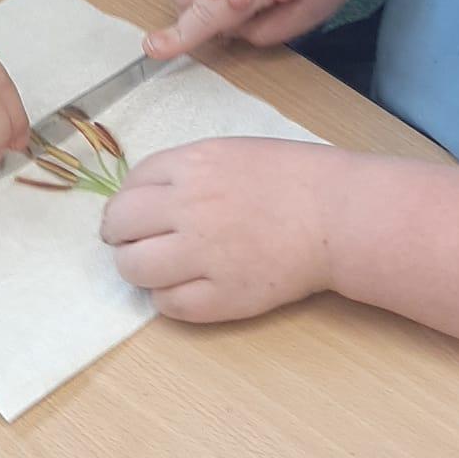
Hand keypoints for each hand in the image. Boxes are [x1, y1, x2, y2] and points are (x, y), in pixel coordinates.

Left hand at [100, 139, 353, 320]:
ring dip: (137, 268)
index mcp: (193, 165)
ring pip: (134, 269)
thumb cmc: (294, 178)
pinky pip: (168, 305)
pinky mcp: (221, 296)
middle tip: (133, 243)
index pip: (130, 186)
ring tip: (156, 268)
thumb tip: (146, 196)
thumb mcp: (233, 152)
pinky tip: (183, 289)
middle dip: (120, 235)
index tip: (132, 216)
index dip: (126, 203)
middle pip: (120, 226)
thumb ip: (188, 170)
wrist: (338, 215)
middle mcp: (188, 207)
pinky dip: (166, 299)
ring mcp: (203, 255)